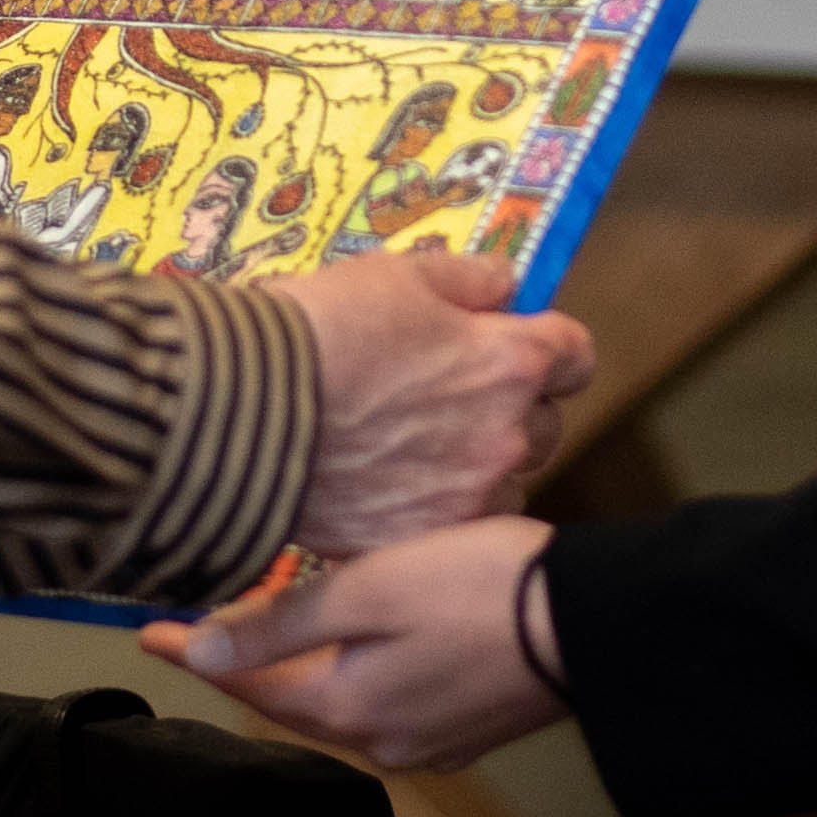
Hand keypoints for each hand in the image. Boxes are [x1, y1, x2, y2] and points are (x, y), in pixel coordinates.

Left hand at [150, 515, 563, 776]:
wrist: (598, 622)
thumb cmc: (484, 588)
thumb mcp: (370, 588)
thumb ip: (284, 623)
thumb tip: (206, 649)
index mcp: (352, 709)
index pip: (248, 685)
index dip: (197, 653)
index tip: (149, 632)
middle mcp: (387, 741)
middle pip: (293, 699)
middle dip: (249, 662)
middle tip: (208, 618)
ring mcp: (434, 740)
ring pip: (343, 701)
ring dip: (305, 665)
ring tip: (276, 619)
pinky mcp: (471, 724)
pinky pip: (391, 701)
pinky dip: (361, 669)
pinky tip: (361, 638)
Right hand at [282, 251, 594, 550]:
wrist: (239, 409)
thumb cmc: (320, 328)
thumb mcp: (395, 274)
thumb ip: (467, 278)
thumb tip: (504, 285)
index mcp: (512, 362)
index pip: (577, 355)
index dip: (548, 345)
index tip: (515, 344)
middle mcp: (505, 437)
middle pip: (545, 425)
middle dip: (511, 408)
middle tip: (448, 396)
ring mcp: (464, 499)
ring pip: (501, 486)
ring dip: (475, 467)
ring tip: (410, 448)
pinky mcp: (418, 541)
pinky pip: (447, 527)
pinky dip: (427, 509)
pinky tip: (381, 486)